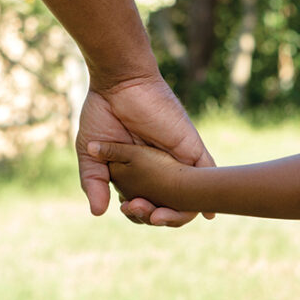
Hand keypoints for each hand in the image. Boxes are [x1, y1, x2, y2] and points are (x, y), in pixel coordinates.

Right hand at [75, 74, 214, 225]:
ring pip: (187, 197)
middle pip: (166, 206)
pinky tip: (208, 213)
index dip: (137, 214)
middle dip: (155, 217)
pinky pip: (206, 173)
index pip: (143, 205)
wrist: (118, 83)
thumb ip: (94, 183)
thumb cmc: (101, 113)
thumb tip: (98, 213)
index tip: (126, 208)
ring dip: (178, 214)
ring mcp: (176, 160)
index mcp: (136, 173)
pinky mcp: (190, 147)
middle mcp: (158, 169)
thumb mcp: (90, 154)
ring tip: (159, 216)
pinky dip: (208, 195)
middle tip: (139, 209)